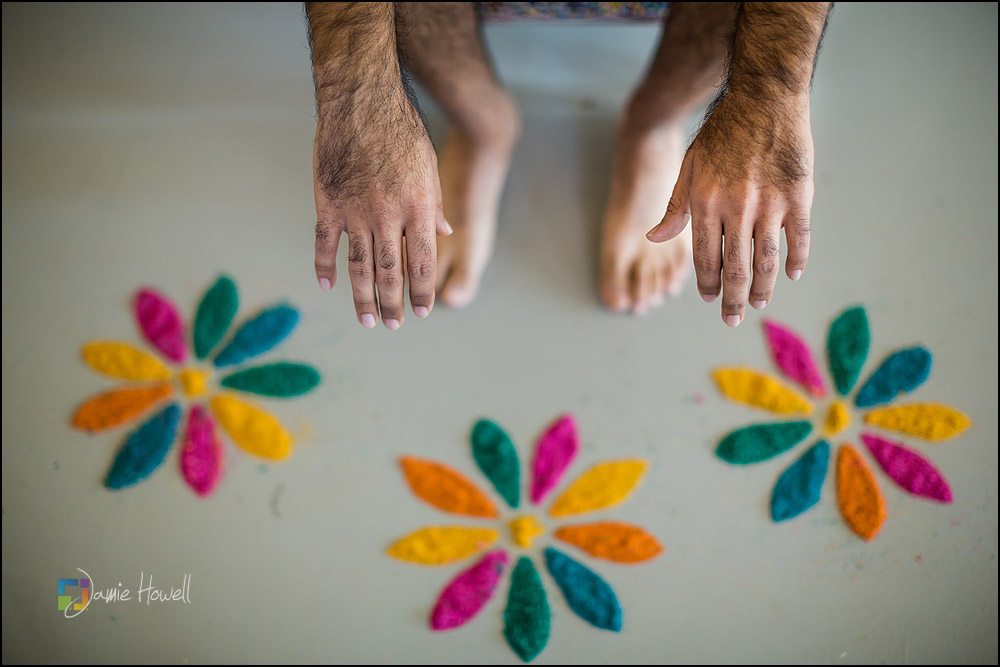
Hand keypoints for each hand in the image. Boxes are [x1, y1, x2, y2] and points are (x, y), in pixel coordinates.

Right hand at [313, 88, 451, 329]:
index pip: (421, 263)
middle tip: (393, 325)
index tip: (421, 312)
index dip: (421, 292)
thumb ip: (435, 204)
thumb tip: (445, 233)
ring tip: (367, 320)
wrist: (361, 100)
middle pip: (390, 272)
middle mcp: (387, 215)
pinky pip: (325, 242)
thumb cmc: (402, 130)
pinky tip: (328, 285)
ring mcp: (355, 211)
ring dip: (362, 297)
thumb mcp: (431, 167)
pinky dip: (325, 266)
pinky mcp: (327, 202)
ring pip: (358, 266)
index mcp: (418, 208)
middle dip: (393, 304)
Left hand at [647, 90, 813, 325]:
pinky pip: (798, 238)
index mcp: (706, 203)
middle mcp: (736, 208)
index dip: (707, 282)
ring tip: (758, 302)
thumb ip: (675, 206)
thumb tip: (654, 239)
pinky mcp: (799, 196)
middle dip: (732, 298)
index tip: (710, 298)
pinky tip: (791, 274)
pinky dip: (796, 259)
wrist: (766, 97)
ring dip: (762, 287)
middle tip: (731, 318)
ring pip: (766, 260)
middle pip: (735, 267)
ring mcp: (771, 204)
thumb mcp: (689, 165)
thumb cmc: (723, 132)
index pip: (704, 256)